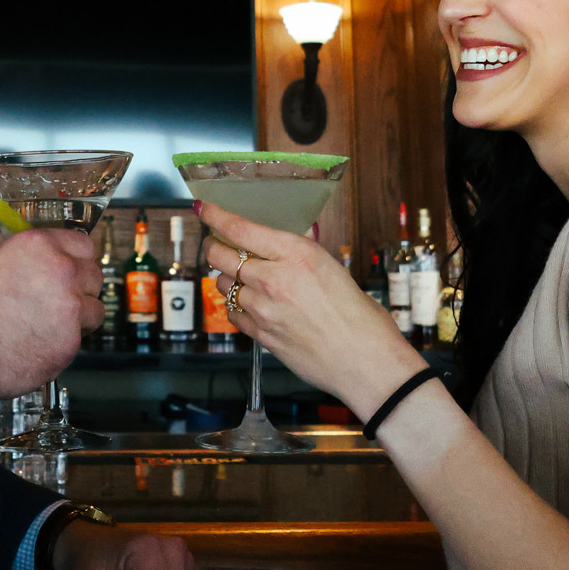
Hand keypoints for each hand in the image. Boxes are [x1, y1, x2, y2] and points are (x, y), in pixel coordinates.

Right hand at [0, 228, 101, 397]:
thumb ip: (27, 266)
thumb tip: (40, 273)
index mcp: (38, 246)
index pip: (81, 244)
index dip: (76, 260)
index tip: (73, 269)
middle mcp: (60, 270)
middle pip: (93, 275)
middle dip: (81, 289)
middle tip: (62, 302)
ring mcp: (70, 307)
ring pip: (95, 310)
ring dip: (80, 319)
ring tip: (52, 328)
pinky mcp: (71, 342)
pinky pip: (80, 340)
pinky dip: (65, 345)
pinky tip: (40, 346)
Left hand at [198, 199, 424, 420]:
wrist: (364, 361)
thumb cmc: (358, 315)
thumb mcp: (331, 267)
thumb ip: (300, 252)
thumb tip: (280, 242)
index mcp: (295, 254)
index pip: (239, 228)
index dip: (215, 215)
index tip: (203, 208)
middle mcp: (273, 278)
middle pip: (219, 255)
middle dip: (214, 247)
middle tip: (218, 245)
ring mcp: (263, 309)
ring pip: (222, 284)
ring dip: (227, 278)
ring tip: (243, 279)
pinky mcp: (260, 335)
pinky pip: (232, 313)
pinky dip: (236, 306)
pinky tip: (250, 305)